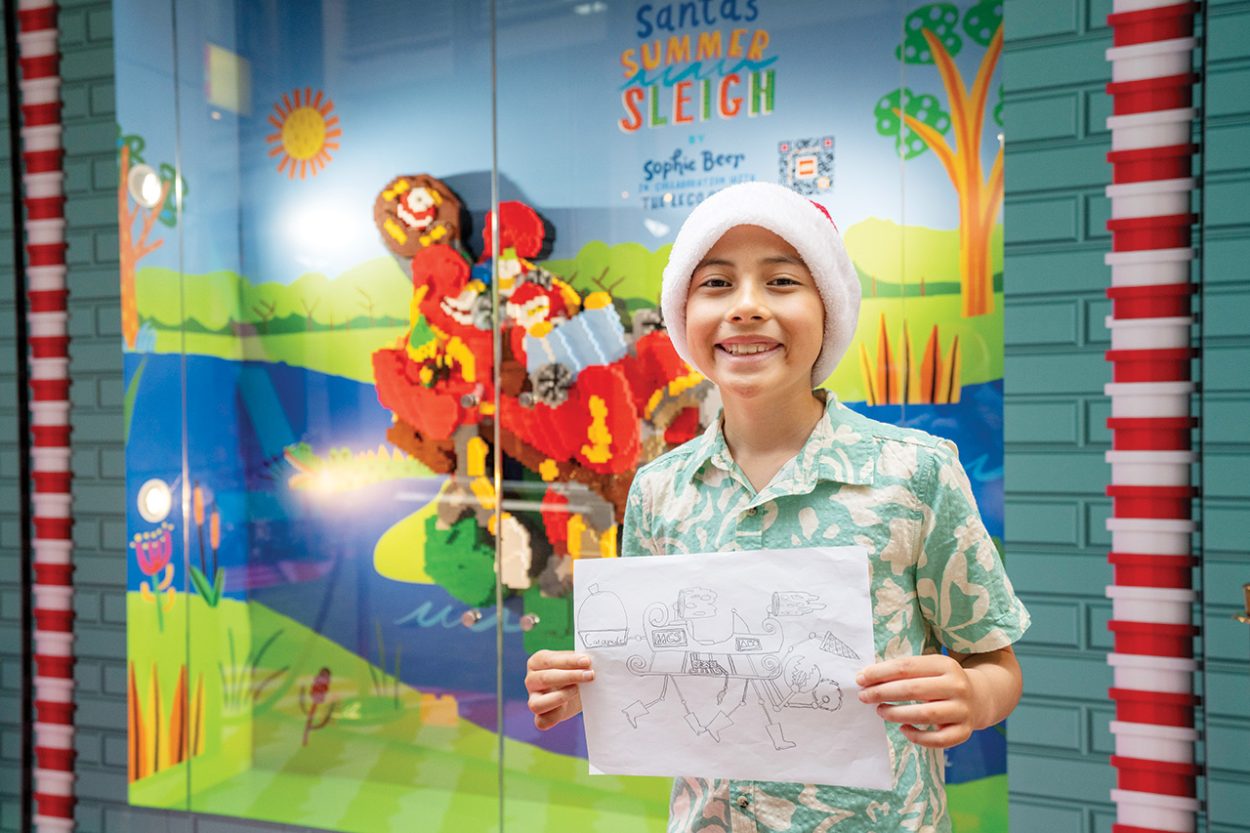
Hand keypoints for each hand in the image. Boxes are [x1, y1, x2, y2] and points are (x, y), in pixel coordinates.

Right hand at [525, 650, 593, 730]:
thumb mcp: (576, 663)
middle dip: (570, 676)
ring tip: (578, 690)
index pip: (548, 660)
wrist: (579, 693)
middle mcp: (531, 680)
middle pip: (544, 679)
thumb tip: (590, 662)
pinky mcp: (540, 717)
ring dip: (560, 697)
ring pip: (537, 703)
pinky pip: (541, 722)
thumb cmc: (576, 672)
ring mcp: (533, 700)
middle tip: (590, 675)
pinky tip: (568, 707)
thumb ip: (580, 661)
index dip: (568, 661)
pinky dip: (554, 717)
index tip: (586, 661)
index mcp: (536, 662)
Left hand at [856, 654, 978, 747]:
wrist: (980, 698)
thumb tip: (866, 677)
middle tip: (864, 696)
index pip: (906, 667)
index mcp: (945, 664)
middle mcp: (957, 686)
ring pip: (925, 714)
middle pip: (913, 689)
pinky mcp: (964, 732)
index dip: (880, 673)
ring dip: (896, 714)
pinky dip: (917, 736)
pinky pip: (938, 740)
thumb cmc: (941, 681)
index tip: (861, 679)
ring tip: (880, 711)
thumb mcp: (929, 668)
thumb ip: (903, 671)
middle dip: (883, 693)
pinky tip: (903, 729)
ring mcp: (962, 710)